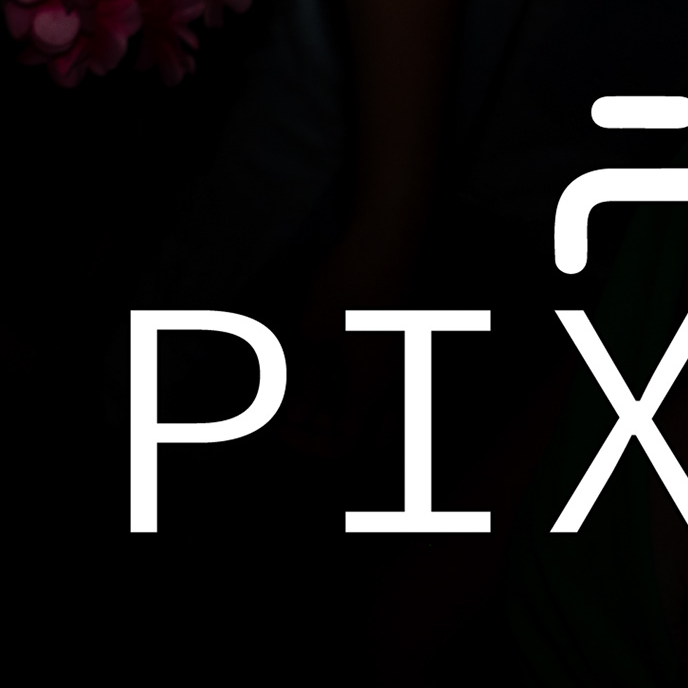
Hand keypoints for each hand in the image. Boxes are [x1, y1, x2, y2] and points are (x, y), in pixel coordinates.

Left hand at [271, 201, 426, 460]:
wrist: (391, 239)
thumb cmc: (347, 285)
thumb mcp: (311, 334)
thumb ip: (303, 381)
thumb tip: (296, 415)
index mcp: (371, 393)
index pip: (341, 448)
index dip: (305, 446)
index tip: (277, 425)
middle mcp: (397, 390)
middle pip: (370, 442)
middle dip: (333, 438)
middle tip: (299, 414)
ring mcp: (409, 369)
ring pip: (385, 419)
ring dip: (349, 417)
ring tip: (312, 391)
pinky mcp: (410, 347)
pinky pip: (392, 392)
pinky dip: (362, 393)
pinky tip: (335, 368)